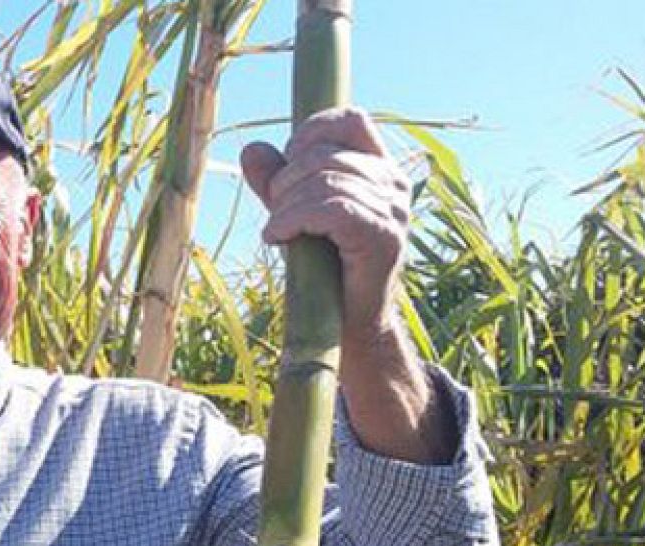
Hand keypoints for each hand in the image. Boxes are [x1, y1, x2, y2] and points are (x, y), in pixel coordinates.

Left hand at [240, 107, 410, 337]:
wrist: (346, 326)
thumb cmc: (323, 269)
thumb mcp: (294, 215)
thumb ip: (276, 181)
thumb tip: (251, 149)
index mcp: (380, 169)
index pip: (352, 119)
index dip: (311, 132)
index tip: (286, 165)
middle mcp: (394, 184)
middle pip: (327, 155)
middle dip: (286, 181)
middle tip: (274, 214)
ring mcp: (393, 211)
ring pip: (326, 182)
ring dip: (286, 206)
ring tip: (276, 232)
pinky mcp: (382, 238)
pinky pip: (332, 210)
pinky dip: (294, 220)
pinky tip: (277, 238)